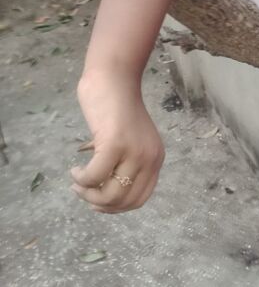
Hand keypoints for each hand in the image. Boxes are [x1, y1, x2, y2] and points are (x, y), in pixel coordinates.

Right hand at [72, 70, 164, 212]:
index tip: (98, 202)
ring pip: (109, 195)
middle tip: (82, 191)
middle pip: (124, 201)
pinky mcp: (114, 144)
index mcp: (156, 158)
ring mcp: (134, 152)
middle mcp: (149, 158)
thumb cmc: (117, 108)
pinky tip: (75, 170)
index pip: (140, 199)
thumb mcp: (131, 141)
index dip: (117, 207)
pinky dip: (81, 179)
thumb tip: (106, 194)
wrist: (113, 79)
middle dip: (99, 203)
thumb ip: (126, 164)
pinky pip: (94, 177)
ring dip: (87, 194)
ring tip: (77, 181)